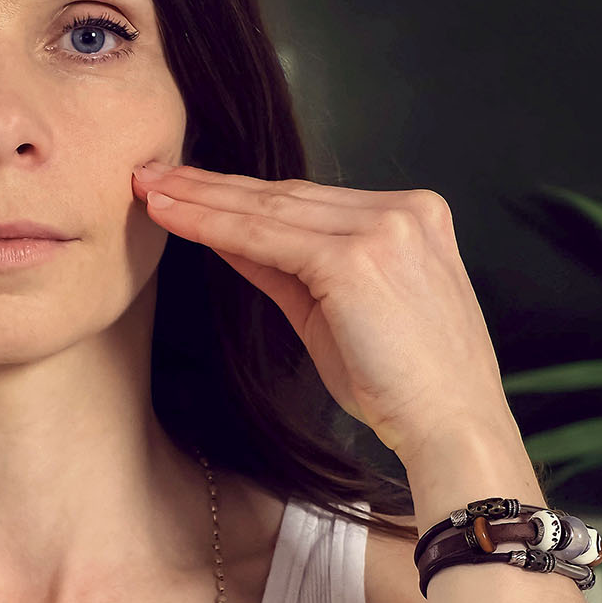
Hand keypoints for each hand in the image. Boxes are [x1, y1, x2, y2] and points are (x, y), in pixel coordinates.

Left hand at [132, 160, 513, 459]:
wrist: (452, 428)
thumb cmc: (402, 386)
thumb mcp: (336, 315)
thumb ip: (286, 270)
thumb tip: (226, 237)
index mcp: (412, 217)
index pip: (309, 199)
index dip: (244, 192)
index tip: (189, 185)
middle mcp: (404, 210)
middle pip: (287, 193)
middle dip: (213, 184)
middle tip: (152, 174)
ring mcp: (384, 229)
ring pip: (271, 208)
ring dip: (202, 197)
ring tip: (148, 189)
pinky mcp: (357, 258)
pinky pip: (265, 236)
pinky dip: (212, 225)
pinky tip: (172, 216)